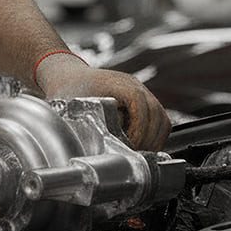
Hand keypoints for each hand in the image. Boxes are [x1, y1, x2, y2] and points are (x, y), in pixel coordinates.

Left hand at [36, 54, 170, 150]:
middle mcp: (134, 85)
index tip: (131, 146)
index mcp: (118, 83)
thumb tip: (96, 150)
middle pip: (157, 113)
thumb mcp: (73, 108)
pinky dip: (154, 135)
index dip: (139, 128)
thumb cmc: (69, 89)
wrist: (68, 75)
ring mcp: (141, 91)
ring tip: (140, 154)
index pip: (140, 104)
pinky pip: (158, 120)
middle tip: (136, 156)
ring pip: (162, 118)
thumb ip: (84, 126)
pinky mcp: (143, 101)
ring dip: (155, 139)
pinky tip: (141, 147)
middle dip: (149, 139)